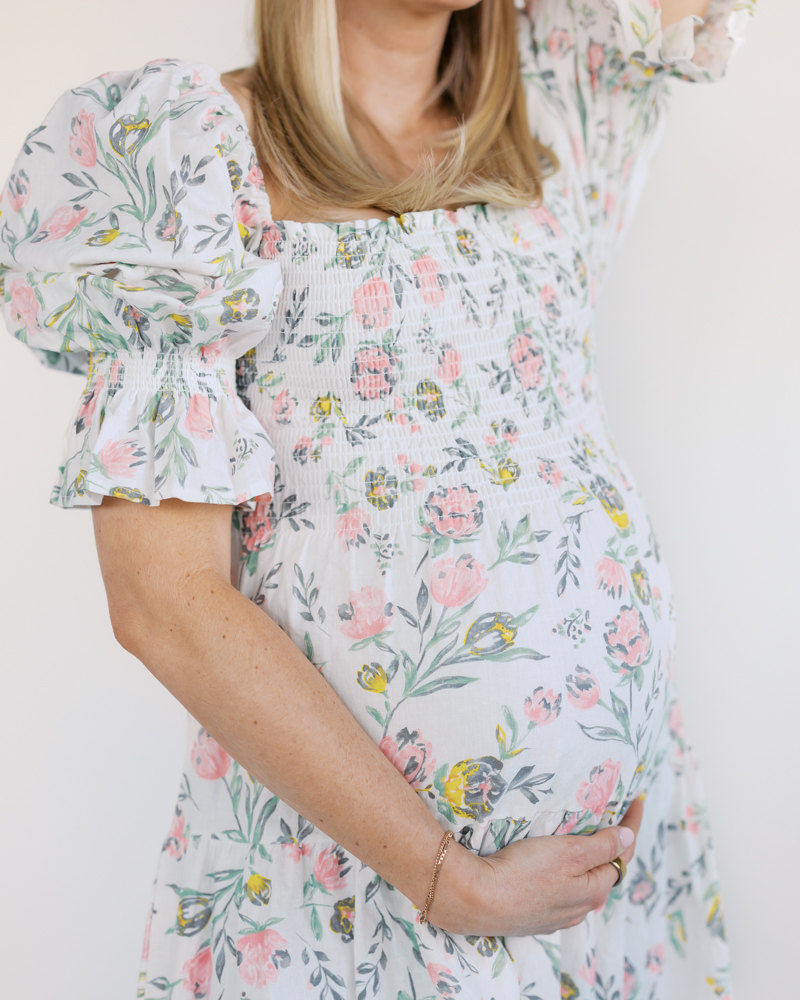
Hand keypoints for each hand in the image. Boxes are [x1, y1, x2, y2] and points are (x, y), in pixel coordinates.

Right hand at [431, 797, 643, 935]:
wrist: (476, 900)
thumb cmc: (523, 872)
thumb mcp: (569, 853)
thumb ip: (602, 845)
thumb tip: (629, 837)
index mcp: (593, 890)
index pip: (623, 854)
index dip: (632, 826)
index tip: (636, 800)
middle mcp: (580, 908)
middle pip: (605, 871)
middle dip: (615, 845)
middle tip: (617, 817)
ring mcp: (556, 915)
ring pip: (584, 884)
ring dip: (592, 861)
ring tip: (591, 838)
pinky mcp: (535, 915)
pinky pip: (563, 893)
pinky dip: (570, 875)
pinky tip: (561, 868)